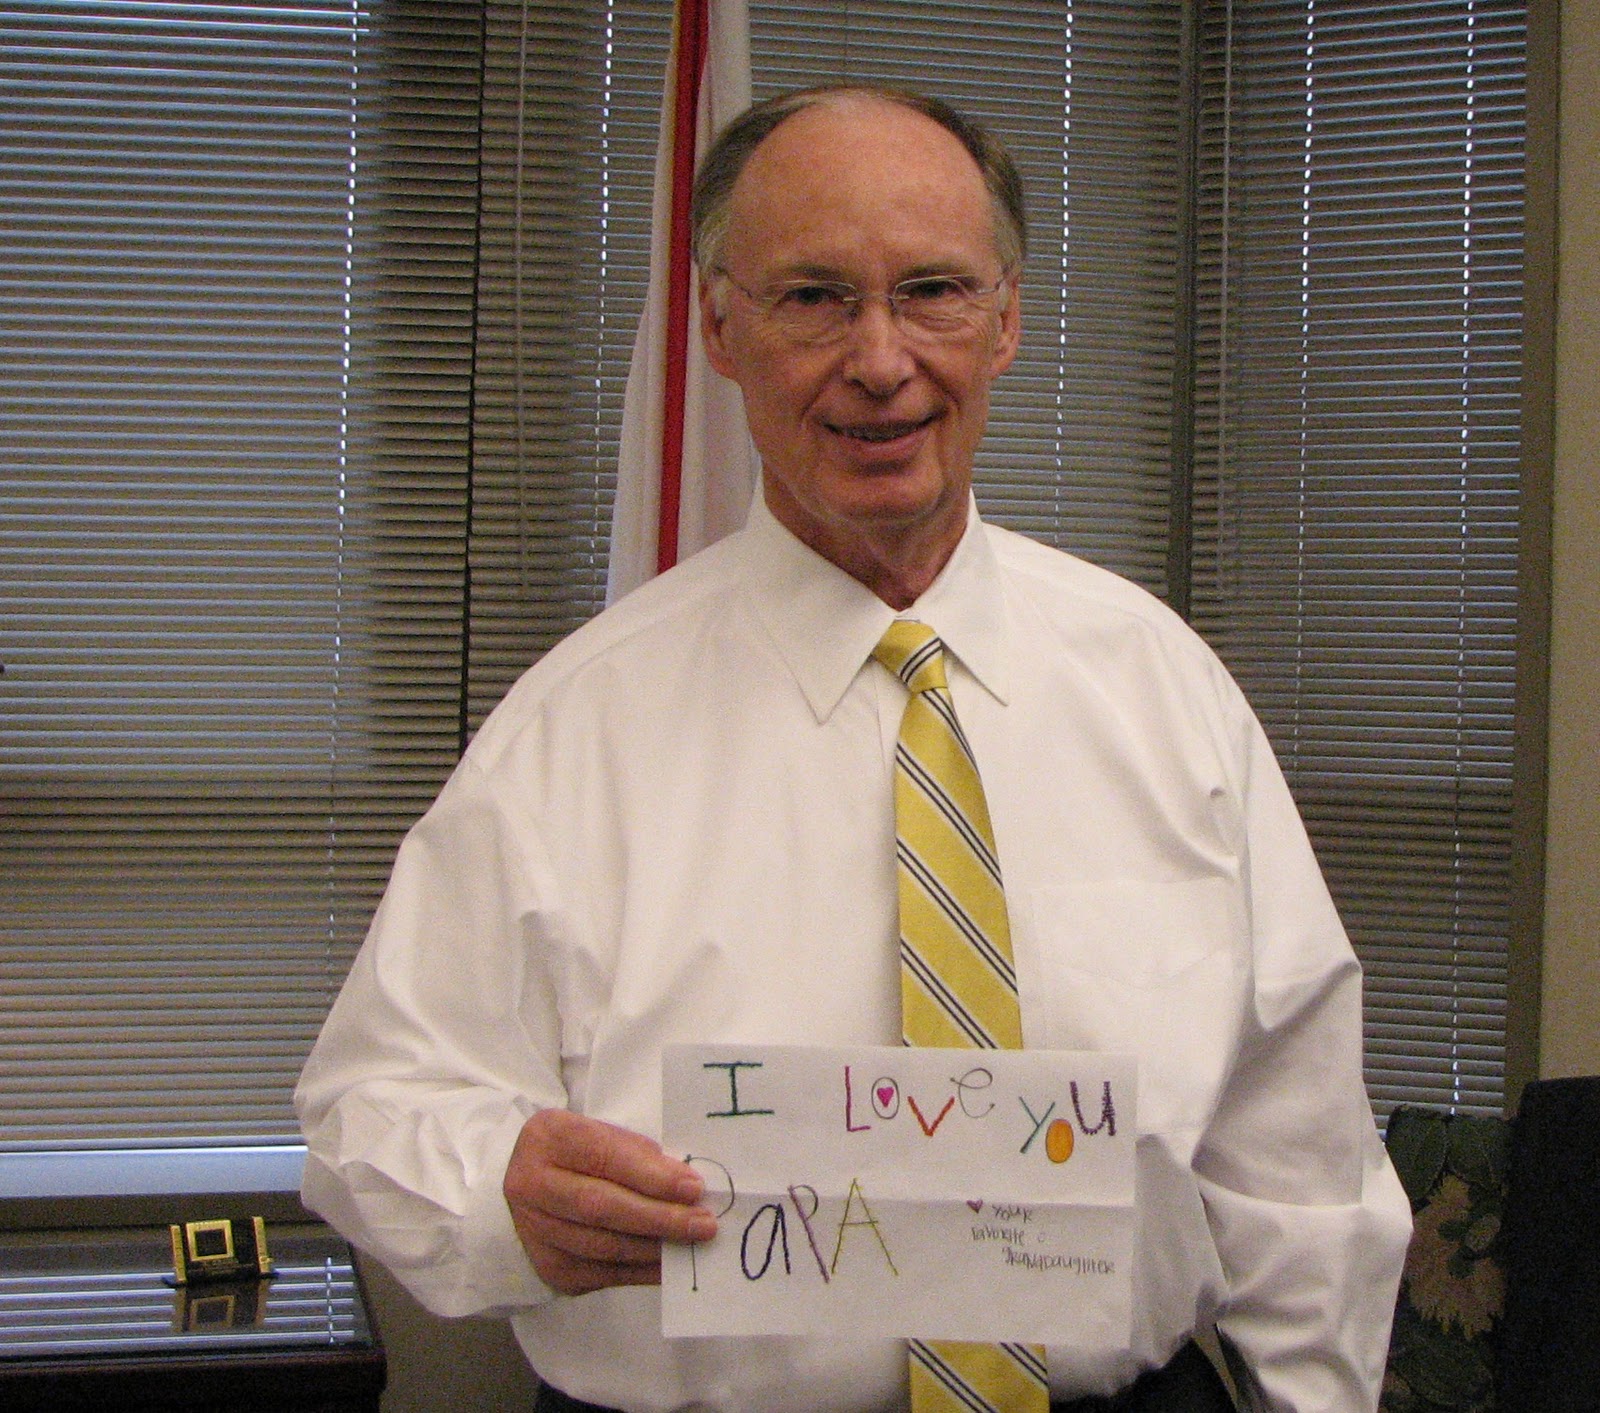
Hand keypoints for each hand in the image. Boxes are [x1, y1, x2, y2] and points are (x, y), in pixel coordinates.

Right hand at [503, 1108, 716, 1294]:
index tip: (693, 1187)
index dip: (651, 1176)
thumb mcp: (601, 1134)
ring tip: (692, 1245)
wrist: (526, 1185)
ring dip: (654, 1249)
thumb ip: (637, 1154)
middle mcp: (531, 1184)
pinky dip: (640, 1271)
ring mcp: (535, 1230)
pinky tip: (668, 1265)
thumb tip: (685, 1186)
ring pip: (603, 1246)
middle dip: (659, 1217)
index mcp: (548, 1137)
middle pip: (602, 1207)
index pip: (604, 1157)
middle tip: (703, 1224)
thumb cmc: (577, 1154)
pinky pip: (602, 1274)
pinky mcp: (548, 1267)